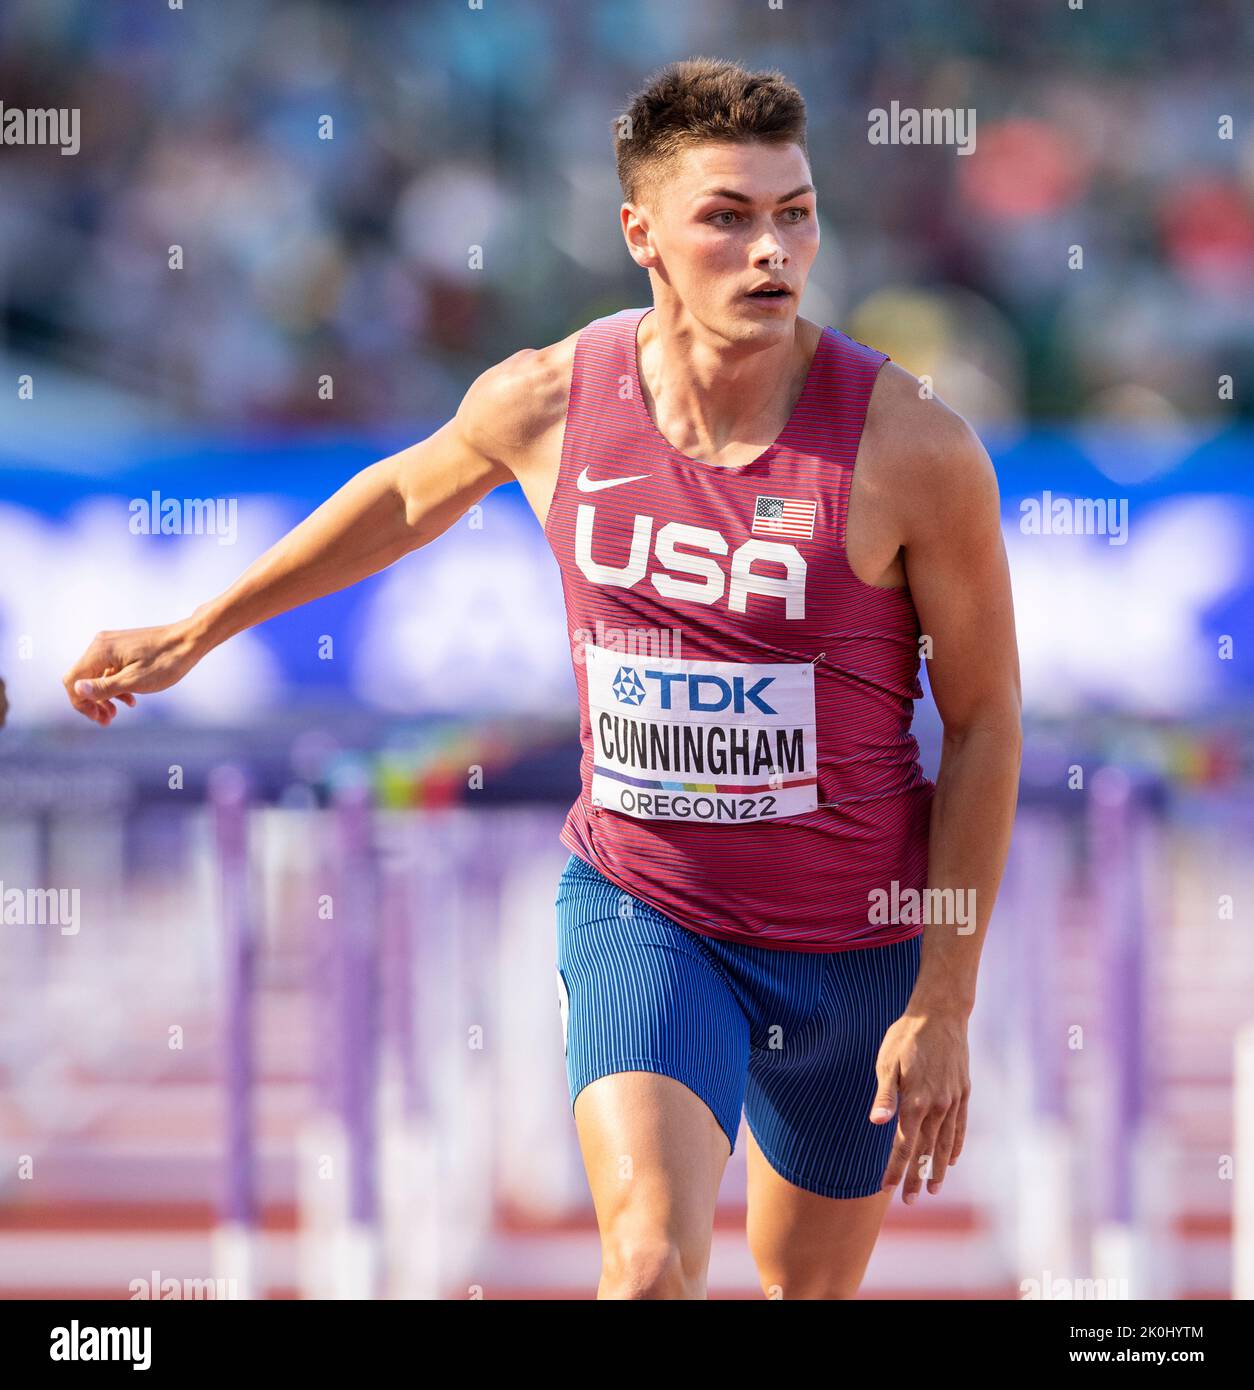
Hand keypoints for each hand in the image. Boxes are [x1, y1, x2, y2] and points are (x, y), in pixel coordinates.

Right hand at [61, 618, 204, 724]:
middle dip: (93, 702)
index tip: (97, 719)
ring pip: (97, 675)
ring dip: (105, 697)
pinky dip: (116, 686)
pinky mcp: (123, 647)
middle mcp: (100, 645)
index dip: (80, 704)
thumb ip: (104, 687)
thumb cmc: (166, 661)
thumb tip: (76, 691)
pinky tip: (131, 700)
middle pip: (83, 679)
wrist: (190, 639)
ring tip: (118, 713)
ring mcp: (111, 645)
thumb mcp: (135, 681)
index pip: (73, 681)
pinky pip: (110, 670)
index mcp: (100, 651)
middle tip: (107, 721)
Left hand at [869, 1010, 969, 1203]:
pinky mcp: (963, 1092)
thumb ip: (884, 1095)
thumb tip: (875, 1122)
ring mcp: (954, 1100)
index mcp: (916, 1101)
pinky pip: (961, 1126)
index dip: (895, 1168)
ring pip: (946, 1143)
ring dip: (939, 1168)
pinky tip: (953, 1159)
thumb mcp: (887, 1062)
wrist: (940, 1014)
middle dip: (917, 1177)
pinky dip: (956, 1145)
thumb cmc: (906, 1037)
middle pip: (927, 1151)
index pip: (904, 1145)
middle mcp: (938, 1106)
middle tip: (910, 1200)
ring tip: (934, 1189)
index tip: (886, 1188)